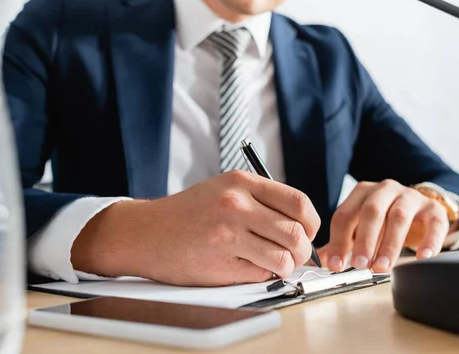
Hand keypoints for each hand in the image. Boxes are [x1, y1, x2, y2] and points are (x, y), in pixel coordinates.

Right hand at [71, 171, 320, 286]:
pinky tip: (247, 265)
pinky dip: (262, 274)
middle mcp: (236, 205)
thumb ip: (262, 200)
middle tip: (294, 253)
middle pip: (296, 234)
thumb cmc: (188, 212)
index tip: (307, 232)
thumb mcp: (225, 188)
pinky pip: (261, 274)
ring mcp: (228, 235)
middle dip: (302, 250)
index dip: (311, 222)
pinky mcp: (220, 263)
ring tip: (273, 262)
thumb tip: (303, 225)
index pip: (299, 202)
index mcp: (241, 182)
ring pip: (284, 259)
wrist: (147, 232)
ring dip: (285, 266)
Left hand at [317, 180, 451, 272]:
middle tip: (360, 265)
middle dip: (364, 240)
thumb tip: (322, 262)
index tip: (336, 265)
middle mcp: (385, 190)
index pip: (344, 214)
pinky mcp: (433, 208)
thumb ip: (343, 243)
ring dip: (390, 244)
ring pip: (399, 216)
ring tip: (382, 267)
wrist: (419, 209)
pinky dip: (429, 240)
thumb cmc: (385, 220)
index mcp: (362, 193)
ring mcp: (410, 197)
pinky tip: (422, 257)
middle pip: (371, 211)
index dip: (338, 241)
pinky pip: (433, 222)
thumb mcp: (361, 227)